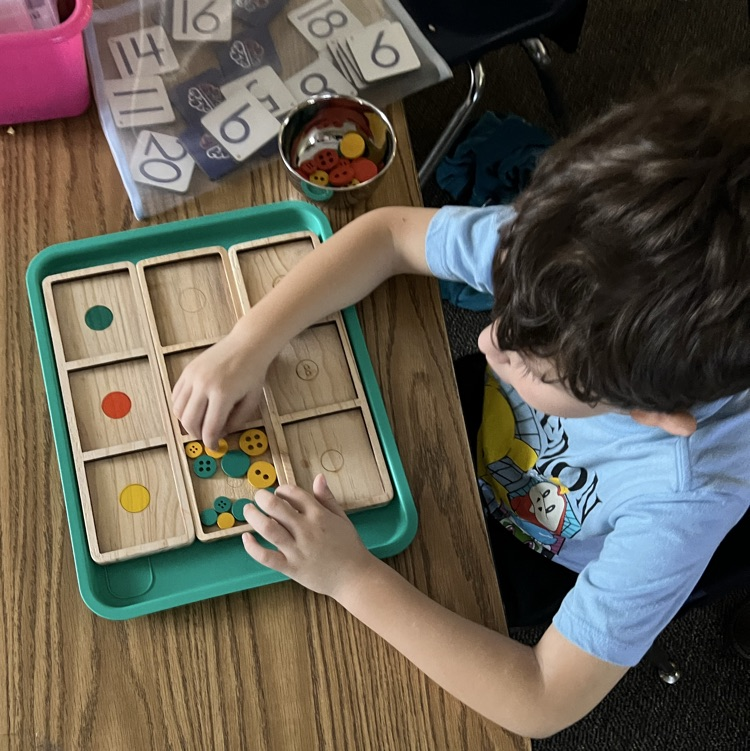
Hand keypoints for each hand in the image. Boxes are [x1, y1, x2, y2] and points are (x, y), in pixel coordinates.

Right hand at [171, 327, 267, 448]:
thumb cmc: (253, 371)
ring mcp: (192, 377)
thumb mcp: (252, 400)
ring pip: (178, 410)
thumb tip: (221, 434)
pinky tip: (193, 409)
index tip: (214, 446)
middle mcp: (203, 385)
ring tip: (200, 424)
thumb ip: (237, 420)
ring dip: (187, 422)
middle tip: (206, 437)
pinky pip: (176, 395)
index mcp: (222, 394)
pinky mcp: (187, 371)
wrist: (247, 344)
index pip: (209, 428)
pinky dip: (181, 407)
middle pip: (189, 422)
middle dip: (197, 435)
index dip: (211, 442)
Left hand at [242, 475, 375, 599]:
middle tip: (258, 497)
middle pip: (276, 506)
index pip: (294, 493)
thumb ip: (327, 498)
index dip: (282, 489)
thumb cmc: (349, 546)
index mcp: (319, 515)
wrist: (354, 577)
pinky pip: (266, 557)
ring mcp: (297, 549)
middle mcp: (306, 529)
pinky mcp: (290, 567)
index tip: (278, 492)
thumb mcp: (341, 517)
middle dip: (262, 497)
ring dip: (253, 516)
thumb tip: (318, 477)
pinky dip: (252, 547)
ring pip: (268, 528)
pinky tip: (246, 538)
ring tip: (248, 510)